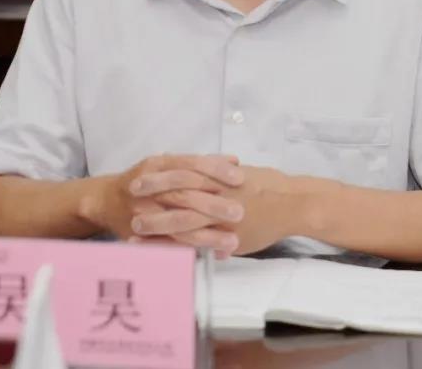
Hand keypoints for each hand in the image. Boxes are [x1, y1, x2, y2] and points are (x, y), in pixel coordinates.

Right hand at [85, 154, 244, 253]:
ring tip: (232, 240)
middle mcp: (148, 187)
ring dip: (207, 234)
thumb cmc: (145, 180)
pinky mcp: (142, 236)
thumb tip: (234, 161)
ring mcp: (143, 212)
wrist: (106, 200)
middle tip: (239, 212)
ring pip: (178, 223)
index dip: (214, 170)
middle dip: (213, 204)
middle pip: (184, 194)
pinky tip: (213, 254)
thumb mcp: (166, 164)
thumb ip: (197, 163)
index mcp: (156, 165)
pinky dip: (193, 250)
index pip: (188, 165)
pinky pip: (169, 244)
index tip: (239, 178)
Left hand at [133, 165, 297, 255]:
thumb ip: (220, 176)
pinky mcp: (226, 234)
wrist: (293, 203)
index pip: (181, 173)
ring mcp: (220, 214)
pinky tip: (160, 253)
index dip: (158, 176)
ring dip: (157, 225)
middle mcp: (215, 192)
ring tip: (133, 232)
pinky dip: (176, 247)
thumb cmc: (269, 185)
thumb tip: (201, 168)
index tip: (138, 178)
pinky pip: (195, 241)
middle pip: (176, 191)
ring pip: (181, 219)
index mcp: (217, 175)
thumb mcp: (241, 174)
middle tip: (129, 195)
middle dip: (152, 194)